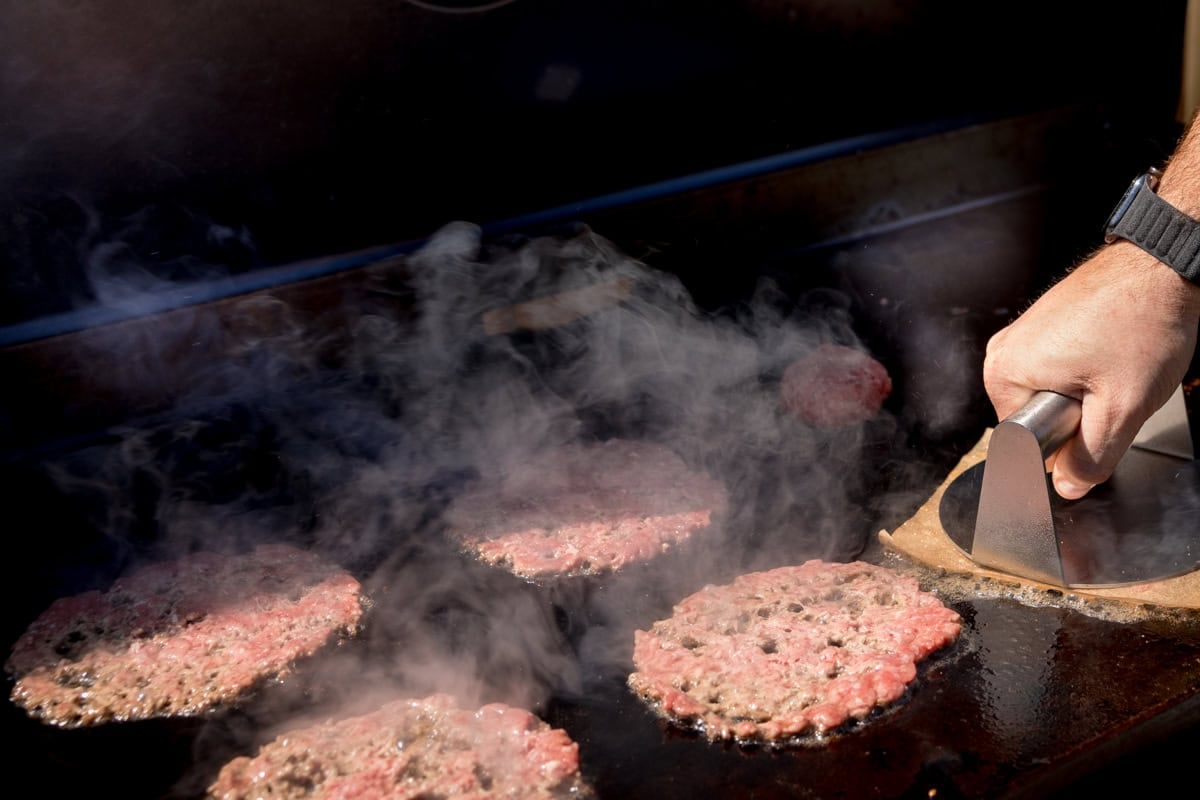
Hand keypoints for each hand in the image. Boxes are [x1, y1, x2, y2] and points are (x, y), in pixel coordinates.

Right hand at [983, 240, 1199, 498]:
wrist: (1160, 263)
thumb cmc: (1140, 323)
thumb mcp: (1121, 408)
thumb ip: (1090, 459)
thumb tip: (1067, 489)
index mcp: (1004, 375)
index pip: (1025, 445)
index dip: (1068, 444)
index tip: (1097, 416)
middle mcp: (1001, 353)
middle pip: (1037, 420)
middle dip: (1077, 418)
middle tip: (1110, 388)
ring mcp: (1021, 335)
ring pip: (1051, 395)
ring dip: (1085, 393)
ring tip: (1114, 365)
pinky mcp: (1042, 324)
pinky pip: (1058, 369)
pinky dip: (1087, 370)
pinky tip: (1113, 352)